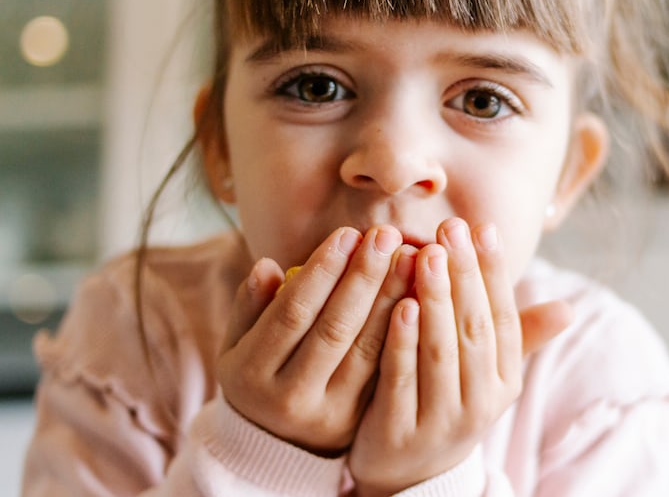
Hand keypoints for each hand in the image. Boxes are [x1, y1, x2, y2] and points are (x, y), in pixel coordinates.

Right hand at [217, 225, 414, 454]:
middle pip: (334, 329)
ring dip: (391, 299)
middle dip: (363, 278)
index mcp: (250, 372)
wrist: (275, 446)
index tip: (348, 234)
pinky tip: (420, 295)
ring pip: (366, 349)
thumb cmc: (257, 375)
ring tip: (410, 257)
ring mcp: (327, 412)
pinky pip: (385, 369)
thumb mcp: (237, 344)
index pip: (291, 313)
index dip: (321, 272)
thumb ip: (248, 306)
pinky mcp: (358, 420)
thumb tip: (267, 265)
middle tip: (387, 235)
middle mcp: (289, 397)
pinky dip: (404, 331)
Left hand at [348, 218, 571, 494]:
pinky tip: (399, 305)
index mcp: (505, 380)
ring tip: (425, 253)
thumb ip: (516, 334)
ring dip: (436, 299)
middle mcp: (482, 401)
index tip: (482, 227)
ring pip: (442, 351)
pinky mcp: (401, 433)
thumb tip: (570, 308)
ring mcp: (443, 420)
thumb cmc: (448, 402)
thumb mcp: (486, 373)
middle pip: (475, 328)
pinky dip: (403, 342)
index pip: (504, 316)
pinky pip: (404, 380)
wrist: (409, 475)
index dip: (493, 271)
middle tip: (450, 228)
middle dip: (464, 274)